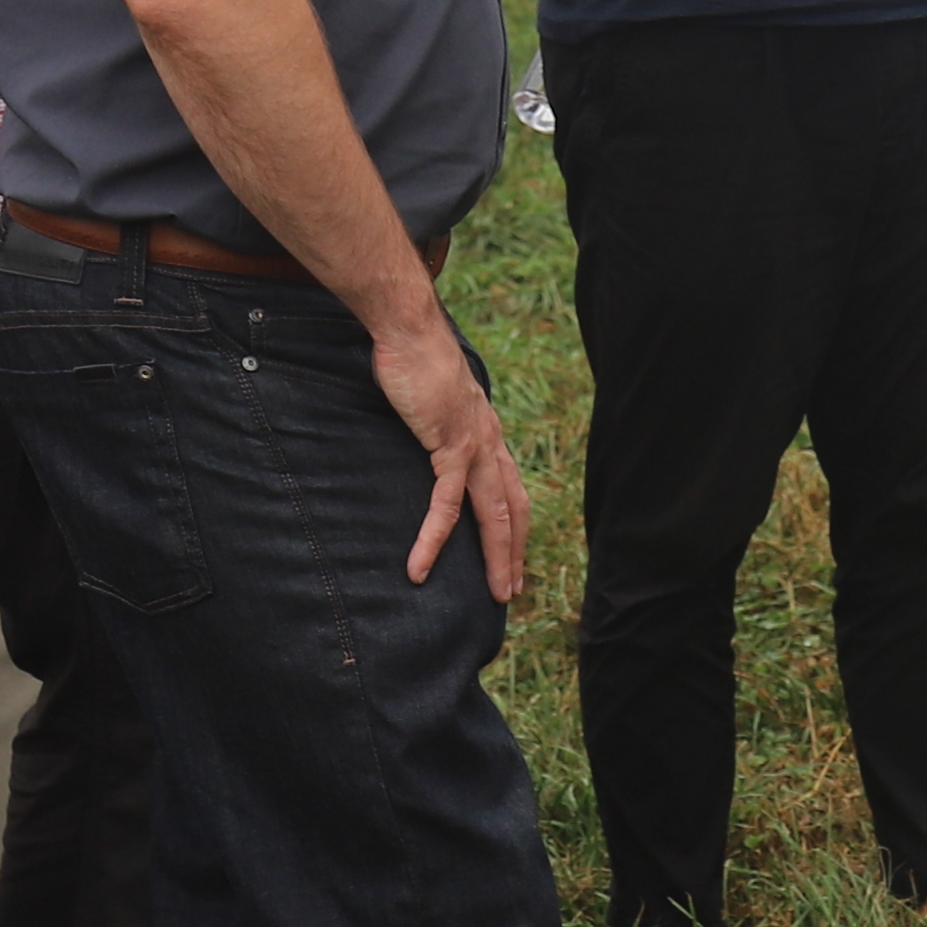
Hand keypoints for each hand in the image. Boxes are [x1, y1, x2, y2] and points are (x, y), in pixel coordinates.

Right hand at [372, 308, 530, 602]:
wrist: (410, 330)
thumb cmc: (414, 359)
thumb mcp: (433, 400)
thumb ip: (438, 422)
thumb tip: (427, 433)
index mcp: (487, 433)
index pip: (512, 489)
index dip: (516, 526)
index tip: (514, 558)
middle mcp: (490, 442)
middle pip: (512, 509)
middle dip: (515, 553)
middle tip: (512, 591)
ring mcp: (474, 446)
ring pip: (493, 515)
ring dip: (496, 559)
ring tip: (495, 595)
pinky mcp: (448, 446)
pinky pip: (446, 505)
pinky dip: (434, 539)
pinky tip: (420, 567)